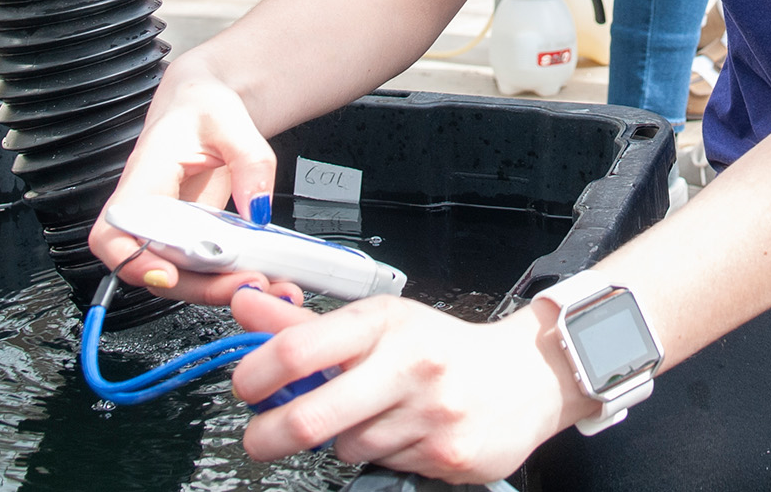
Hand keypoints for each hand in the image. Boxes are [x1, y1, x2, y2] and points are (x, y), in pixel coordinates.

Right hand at [87, 61, 279, 305]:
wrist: (202, 102)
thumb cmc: (202, 106)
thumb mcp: (233, 121)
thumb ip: (250, 162)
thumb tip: (258, 210)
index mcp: (146, 171)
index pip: (116, 225)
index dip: (131, 258)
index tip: (166, 274)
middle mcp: (145, 204)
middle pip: (148, 263)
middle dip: (191, 284)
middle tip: (238, 286)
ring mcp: (162, 224)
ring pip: (170, 272)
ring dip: (208, 287)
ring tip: (251, 285)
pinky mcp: (182, 234)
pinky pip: (191, 266)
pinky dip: (217, 277)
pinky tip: (248, 276)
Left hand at [230, 286, 596, 479]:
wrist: (525, 377)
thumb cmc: (440, 347)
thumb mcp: (376, 324)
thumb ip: (304, 324)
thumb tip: (246, 305)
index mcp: (385, 323)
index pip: (298, 349)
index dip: (255, 373)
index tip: (248, 385)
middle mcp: (409, 363)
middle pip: (308, 419)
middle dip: (268, 436)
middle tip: (261, 436)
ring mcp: (430, 413)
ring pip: (344, 448)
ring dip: (341, 440)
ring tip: (370, 418)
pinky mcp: (447, 455)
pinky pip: (383, 466)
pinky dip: (382, 455)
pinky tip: (405, 432)